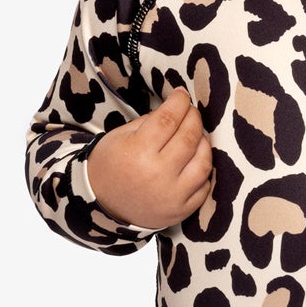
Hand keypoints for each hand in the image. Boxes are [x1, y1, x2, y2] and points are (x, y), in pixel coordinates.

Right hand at [85, 83, 213, 231]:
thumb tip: (177, 108)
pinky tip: (195, 160)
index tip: (182, 95)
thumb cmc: (111, 165)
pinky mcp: (181, 211)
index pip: (169, 118)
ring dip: (204, 143)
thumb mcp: (120, 136)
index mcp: (138, 151)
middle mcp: (158, 174)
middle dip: (194, 118)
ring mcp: (172, 195)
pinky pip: (204, 187)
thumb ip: (150, 121)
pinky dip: (203, 171)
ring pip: (203, 162)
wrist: (102, 205)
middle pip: (189, 137)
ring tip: (197, 135)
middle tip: (191, 111)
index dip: (179, 102)